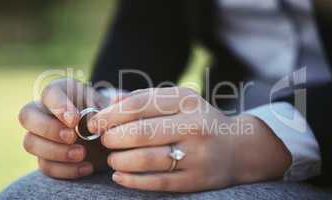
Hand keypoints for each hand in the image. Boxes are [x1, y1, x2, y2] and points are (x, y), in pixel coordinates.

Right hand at [18, 78, 109, 178]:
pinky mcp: (47, 157)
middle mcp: (45, 112)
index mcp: (62, 92)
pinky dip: (64, 169)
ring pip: (30, 142)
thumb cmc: (109, 115)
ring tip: (81, 154)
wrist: (110, 136)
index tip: (74, 120)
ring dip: (55, 151)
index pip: (49, 93)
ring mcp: (42, 136)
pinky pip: (44, 165)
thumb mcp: (114, 107)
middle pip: (27, 115)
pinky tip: (86, 167)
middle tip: (73, 137)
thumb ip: (117, 103)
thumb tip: (118, 101)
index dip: (58, 106)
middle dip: (48, 129)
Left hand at [88, 87, 291, 191]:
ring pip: (146, 159)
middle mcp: (194, 126)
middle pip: (140, 132)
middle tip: (104, 141)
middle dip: (112, 138)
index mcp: (187, 101)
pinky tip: (120, 175)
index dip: (109, 115)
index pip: (138, 105)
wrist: (237, 148)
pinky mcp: (196, 180)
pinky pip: (157, 182)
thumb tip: (109, 103)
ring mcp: (197, 155)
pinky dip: (132, 180)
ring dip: (119, 160)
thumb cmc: (199, 120)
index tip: (94, 122)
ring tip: (112, 159)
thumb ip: (146, 98)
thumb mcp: (179, 100)